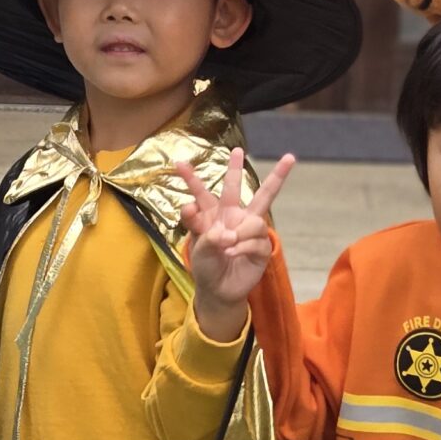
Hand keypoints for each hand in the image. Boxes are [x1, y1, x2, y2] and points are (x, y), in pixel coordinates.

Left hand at [177, 149, 294, 342]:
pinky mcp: (261, 245)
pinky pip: (256, 239)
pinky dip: (242, 247)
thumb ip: (208, 237)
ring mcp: (248, 229)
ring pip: (258, 214)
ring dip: (240, 233)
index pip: (200, 194)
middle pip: (235, 188)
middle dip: (236, 168)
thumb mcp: (199, 250)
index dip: (191, 179)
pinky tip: (233, 254)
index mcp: (211, 215)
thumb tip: (227, 234)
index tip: (178, 162)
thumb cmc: (207, 267)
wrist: (220, 290)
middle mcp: (230, 216)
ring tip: (228, 247)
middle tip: (237, 149)